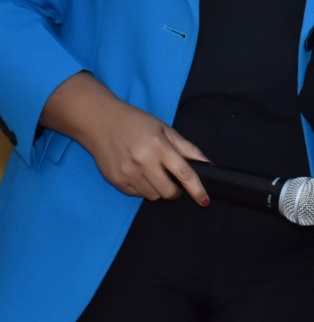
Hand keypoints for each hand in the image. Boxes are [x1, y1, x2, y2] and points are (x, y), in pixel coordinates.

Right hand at [39, 72, 209, 203]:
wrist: (99, 121)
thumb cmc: (135, 123)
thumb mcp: (165, 129)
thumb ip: (187, 148)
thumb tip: (207, 163)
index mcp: (159, 146)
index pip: (184, 173)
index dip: (197, 189)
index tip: (204, 200)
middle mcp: (142, 162)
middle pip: (168, 191)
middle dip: (176, 191)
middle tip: (174, 181)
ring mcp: (127, 173)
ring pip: (152, 196)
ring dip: (158, 190)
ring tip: (153, 173)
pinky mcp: (115, 180)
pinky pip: (136, 194)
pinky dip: (142, 188)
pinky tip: (138, 173)